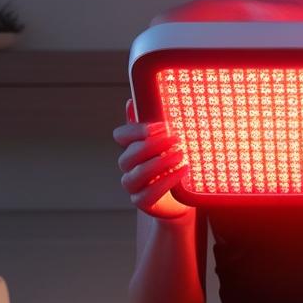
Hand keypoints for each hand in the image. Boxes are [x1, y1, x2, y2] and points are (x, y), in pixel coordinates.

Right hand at [112, 98, 191, 219]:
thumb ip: (151, 123)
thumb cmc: (171, 163)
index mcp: (131, 147)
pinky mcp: (142, 202)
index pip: (121, 135)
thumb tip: (132, 100)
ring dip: (158, 163)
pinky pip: (147, 194)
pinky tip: (182, 171)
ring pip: (136, 175)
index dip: (137, 129)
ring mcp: (133, 186)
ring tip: (180, 155)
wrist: (180, 197)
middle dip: (152, 146)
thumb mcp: (164, 141)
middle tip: (175, 139)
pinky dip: (165, 182)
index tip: (161, 125)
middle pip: (129, 155)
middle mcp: (128, 166)